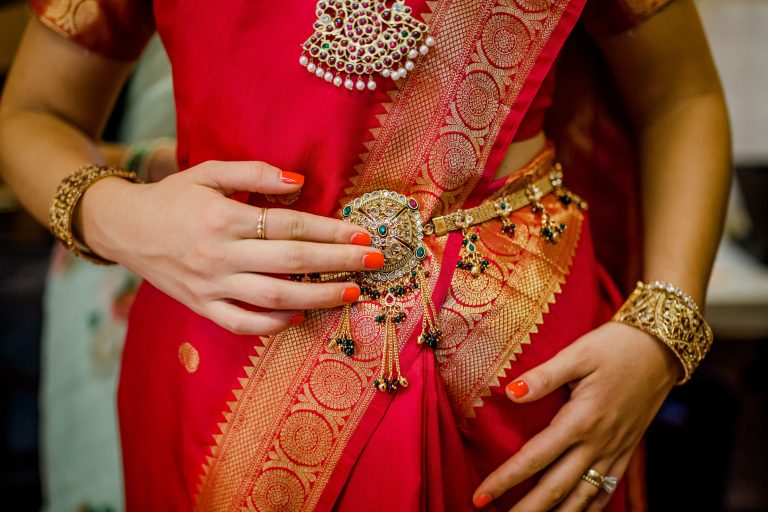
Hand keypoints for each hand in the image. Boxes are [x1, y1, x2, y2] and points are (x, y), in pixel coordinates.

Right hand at [79, 160, 381, 334]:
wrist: (124, 228)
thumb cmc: (173, 197)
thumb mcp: (209, 172)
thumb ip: (254, 173)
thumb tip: (300, 182)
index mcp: (223, 217)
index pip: (290, 225)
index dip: (330, 231)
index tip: (363, 234)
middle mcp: (219, 254)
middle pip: (291, 262)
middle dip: (338, 262)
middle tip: (375, 261)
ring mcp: (210, 285)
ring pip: (272, 297)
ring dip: (318, 297)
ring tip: (352, 293)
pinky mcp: (201, 306)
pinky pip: (241, 323)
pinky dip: (271, 324)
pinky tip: (300, 316)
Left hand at [473, 322, 679, 510]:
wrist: (662, 347)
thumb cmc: (615, 347)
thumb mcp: (578, 353)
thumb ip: (544, 376)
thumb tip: (511, 393)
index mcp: (581, 419)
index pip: (535, 457)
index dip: (505, 479)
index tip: (480, 495)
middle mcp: (598, 442)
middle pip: (556, 488)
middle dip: (527, 509)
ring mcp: (614, 450)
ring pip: (583, 497)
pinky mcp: (626, 451)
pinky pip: (607, 491)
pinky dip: (590, 510)